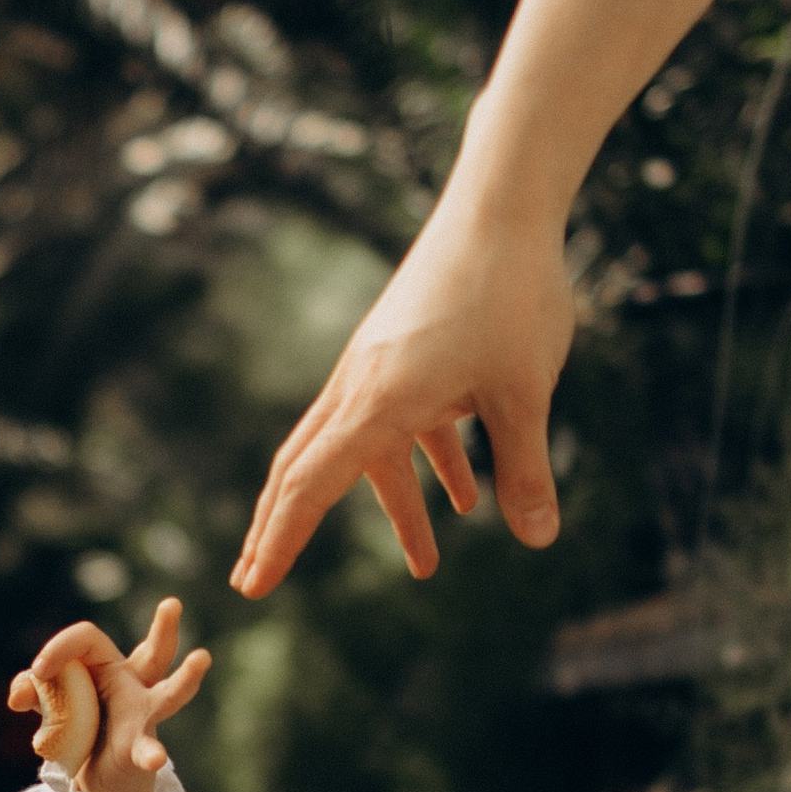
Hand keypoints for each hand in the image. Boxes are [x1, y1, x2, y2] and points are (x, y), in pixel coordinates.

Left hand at [10, 598, 211, 791]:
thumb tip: (19, 695)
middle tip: (171, 605)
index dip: (61, 649)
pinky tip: (154, 758)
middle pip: (153, 653)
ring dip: (186, 678)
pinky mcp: (140, 747)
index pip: (87, 640)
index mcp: (109, 668)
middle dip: (163, 630)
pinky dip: (149, 753)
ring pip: (169, 693)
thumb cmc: (80, 733)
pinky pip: (146, 749)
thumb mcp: (52, 706)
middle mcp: (133, 686)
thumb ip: (34, 692)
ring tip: (202, 659)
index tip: (39, 673)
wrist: (98, 782)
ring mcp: (144, 716)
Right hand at [230, 188, 576, 595]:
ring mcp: (381, 365)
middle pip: (305, 469)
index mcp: (377, 400)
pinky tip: (470, 496)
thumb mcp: (526, 393)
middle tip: (255, 579)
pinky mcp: (406, 351)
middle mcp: (363, 384)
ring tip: (425, 566)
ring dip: (393, 508)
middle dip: (284, 529)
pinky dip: (429, 464)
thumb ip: (526, 470)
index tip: (252, 587)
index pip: (309, 486)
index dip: (279, 542)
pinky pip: (405, 422)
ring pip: (363, 449)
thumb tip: (539, 540)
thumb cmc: (511, 293)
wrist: (503, 204)